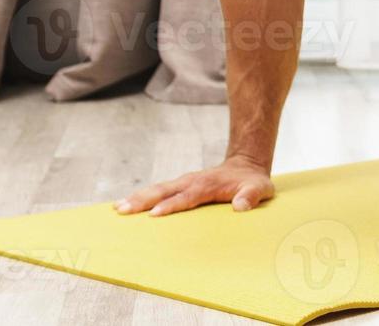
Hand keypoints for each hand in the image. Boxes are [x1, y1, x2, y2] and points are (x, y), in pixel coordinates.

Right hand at [113, 156, 274, 216]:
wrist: (246, 165)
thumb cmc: (252, 182)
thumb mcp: (260, 189)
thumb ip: (251, 196)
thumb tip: (240, 206)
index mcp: (208, 185)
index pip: (188, 196)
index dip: (172, 205)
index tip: (155, 214)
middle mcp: (192, 181)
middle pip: (165, 190)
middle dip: (144, 199)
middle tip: (123, 209)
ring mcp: (184, 183)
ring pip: (158, 189)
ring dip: (138, 197)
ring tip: (118, 208)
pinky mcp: (180, 186)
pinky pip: (159, 191)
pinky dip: (142, 197)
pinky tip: (126, 205)